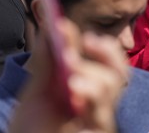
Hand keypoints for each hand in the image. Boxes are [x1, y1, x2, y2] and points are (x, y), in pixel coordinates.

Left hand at [9, 18, 126, 132]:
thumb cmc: (29, 131)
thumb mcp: (34, 94)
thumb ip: (45, 64)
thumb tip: (52, 25)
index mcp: (85, 90)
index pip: (108, 63)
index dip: (103, 47)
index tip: (87, 35)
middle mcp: (96, 107)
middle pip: (119, 75)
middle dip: (104, 58)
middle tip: (81, 51)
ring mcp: (96, 123)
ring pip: (110, 93)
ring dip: (94, 80)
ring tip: (73, 81)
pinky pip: (102, 122)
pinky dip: (91, 105)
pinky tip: (77, 102)